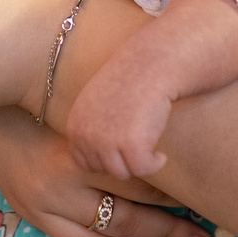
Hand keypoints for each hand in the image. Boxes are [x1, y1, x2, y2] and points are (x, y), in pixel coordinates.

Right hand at [0, 106, 219, 236]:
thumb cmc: (46, 98)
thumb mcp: (87, 105)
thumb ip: (126, 125)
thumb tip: (180, 138)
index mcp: (79, 152)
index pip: (139, 181)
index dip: (176, 191)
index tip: (208, 196)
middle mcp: (61, 185)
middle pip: (129, 214)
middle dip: (173, 228)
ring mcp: (47, 207)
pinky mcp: (36, 217)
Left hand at [63, 62, 176, 179]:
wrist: (151, 64)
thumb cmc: (130, 81)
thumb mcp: (98, 104)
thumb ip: (92, 131)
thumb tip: (98, 164)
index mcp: (75, 126)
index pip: (86, 163)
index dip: (107, 159)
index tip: (125, 146)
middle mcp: (86, 135)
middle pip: (105, 170)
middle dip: (123, 160)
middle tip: (141, 142)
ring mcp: (107, 141)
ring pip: (123, 172)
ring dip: (139, 163)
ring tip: (150, 145)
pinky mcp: (131, 145)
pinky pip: (143, 169)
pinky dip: (155, 164)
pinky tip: (161, 153)